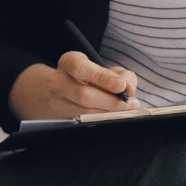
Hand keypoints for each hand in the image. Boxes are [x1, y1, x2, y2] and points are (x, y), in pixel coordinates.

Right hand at [8, 52, 139, 120]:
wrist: (70, 92)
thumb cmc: (95, 79)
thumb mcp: (110, 71)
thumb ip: (123, 76)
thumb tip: (127, 89)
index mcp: (68, 62)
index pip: (79, 68)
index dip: (102, 77)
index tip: (121, 85)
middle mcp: (56, 82)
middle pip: (82, 95)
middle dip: (110, 101)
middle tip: (130, 104)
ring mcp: (56, 102)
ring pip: (83, 113)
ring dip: (108, 114)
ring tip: (125, 112)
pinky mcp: (60, 119)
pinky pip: (83, 123)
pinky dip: (101, 122)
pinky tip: (113, 119)